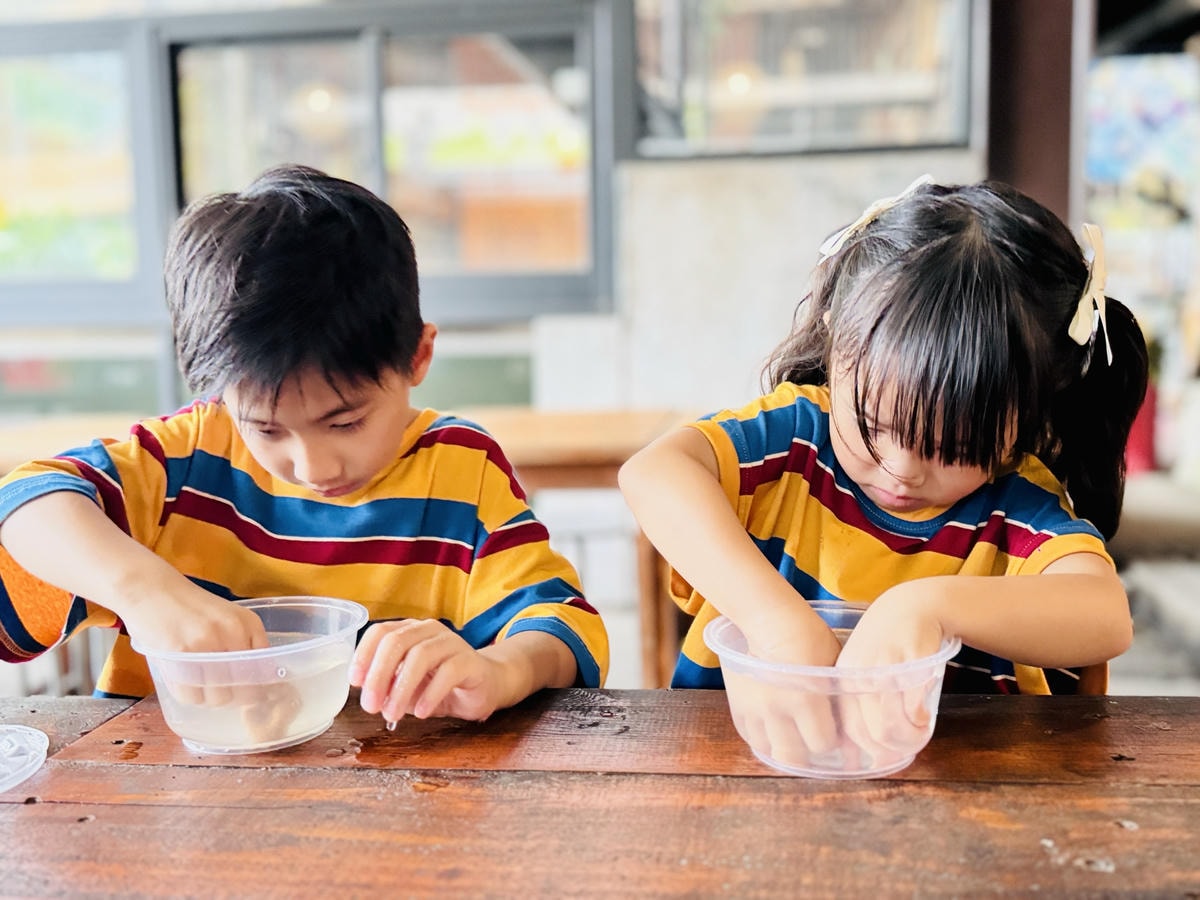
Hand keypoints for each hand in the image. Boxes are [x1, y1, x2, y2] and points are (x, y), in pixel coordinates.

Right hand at [122, 581, 270, 708]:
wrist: (152, 589)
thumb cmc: (190, 607)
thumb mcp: (228, 617)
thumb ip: (244, 644)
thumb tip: (259, 683)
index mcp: (249, 622)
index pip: (264, 670)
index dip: (256, 689)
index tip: (247, 694)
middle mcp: (233, 631)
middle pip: (243, 689)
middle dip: (233, 697)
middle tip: (220, 690)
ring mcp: (207, 643)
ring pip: (219, 697)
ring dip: (209, 698)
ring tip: (199, 683)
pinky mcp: (179, 654)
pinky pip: (192, 696)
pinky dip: (189, 696)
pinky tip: (184, 681)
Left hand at [350, 620, 502, 724]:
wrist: (486, 685)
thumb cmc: (441, 684)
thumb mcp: (407, 686)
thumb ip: (388, 685)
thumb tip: (366, 693)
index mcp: (409, 631)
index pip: (380, 632)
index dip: (364, 655)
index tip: (354, 682)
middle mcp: (429, 630)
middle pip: (397, 642)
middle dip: (379, 675)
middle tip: (370, 706)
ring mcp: (452, 642)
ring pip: (421, 656)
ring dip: (402, 688)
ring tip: (392, 714)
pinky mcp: (471, 660)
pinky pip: (449, 671)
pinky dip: (431, 693)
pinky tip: (422, 712)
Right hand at [725, 608, 845, 770]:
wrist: (769, 618)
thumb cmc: (810, 637)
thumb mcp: (833, 667)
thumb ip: (838, 701)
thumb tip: (850, 734)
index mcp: (804, 699)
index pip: (822, 744)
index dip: (832, 739)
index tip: (833, 729)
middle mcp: (776, 708)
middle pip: (791, 757)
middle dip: (806, 754)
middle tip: (812, 742)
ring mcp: (753, 708)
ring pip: (768, 750)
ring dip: (782, 747)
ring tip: (792, 736)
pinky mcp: (738, 703)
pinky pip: (749, 735)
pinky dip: (763, 736)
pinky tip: (774, 727)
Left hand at [834, 588, 946, 767]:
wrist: (912, 607)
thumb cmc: (886, 644)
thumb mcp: (863, 667)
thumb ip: (861, 700)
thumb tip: (866, 749)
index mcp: (844, 678)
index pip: (849, 727)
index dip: (869, 750)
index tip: (884, 759)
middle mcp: (860, 675)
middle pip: (871, 731)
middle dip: (893, 749)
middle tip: (908, 748)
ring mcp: (885, 669)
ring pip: (892, 725)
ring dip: (910, 739)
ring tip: (919, 733)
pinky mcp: (911, 664)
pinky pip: (913, 708)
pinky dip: (921, 722)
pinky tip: (925, 719)